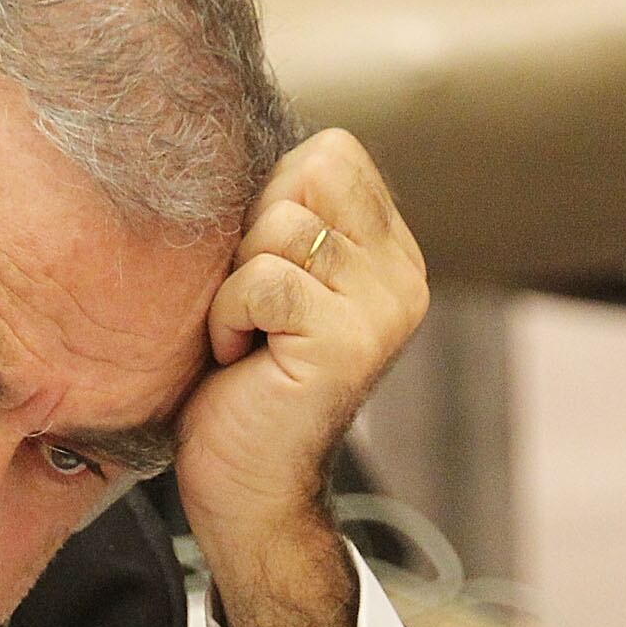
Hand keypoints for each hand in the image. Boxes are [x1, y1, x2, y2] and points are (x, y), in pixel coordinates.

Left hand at [177, 130, 428, 626]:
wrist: (245, 495)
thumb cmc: (235, 386)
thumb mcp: (263, 278)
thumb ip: (280, 214)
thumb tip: (223, 131)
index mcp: (389, 252)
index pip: (329, 153)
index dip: (269, 196)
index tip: (254, 270)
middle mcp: (402, 275)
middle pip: (309, 173)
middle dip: (250, 230)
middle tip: (246, 306)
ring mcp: (383, 309)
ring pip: (280, 225)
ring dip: (232, 282)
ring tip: (241, 338)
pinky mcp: (349, 343)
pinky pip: (263, 279)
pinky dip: (227, 317)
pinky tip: (238, 359)